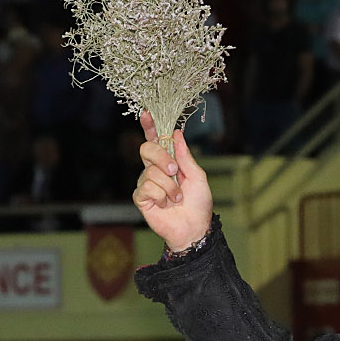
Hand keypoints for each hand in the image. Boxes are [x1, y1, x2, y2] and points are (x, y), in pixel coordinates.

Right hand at [132, 109, 212, 251]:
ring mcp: (146, 183)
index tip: (147, 113)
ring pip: (151, 172)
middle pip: (147, 149)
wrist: (195, 227)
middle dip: (162, 157)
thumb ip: (185, 156)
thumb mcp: (197, 176)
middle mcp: (154, 170)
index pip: (156, 140)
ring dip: (169, 186)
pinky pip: (147, 188)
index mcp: (168, 161)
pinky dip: (161, 196)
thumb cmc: (198, 204)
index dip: (150, 126)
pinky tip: (166, 205)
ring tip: (177, 199)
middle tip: (175, 171)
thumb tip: (176, 133)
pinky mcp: (141, 197)